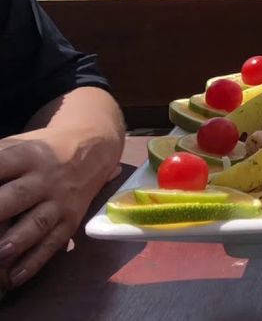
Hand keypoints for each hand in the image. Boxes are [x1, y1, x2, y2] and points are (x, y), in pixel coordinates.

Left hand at [0, 133, 116, 287]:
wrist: (92, 148)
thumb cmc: (42, 150)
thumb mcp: (18, 144)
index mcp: (28, 155)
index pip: (2, 166)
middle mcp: (46, 179)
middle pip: (19, 196)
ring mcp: (61, 201)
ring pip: (38, 222)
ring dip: (17, 241)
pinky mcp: (71, 221)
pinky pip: (53, 243)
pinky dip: (35, 261)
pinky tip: (15, 277)